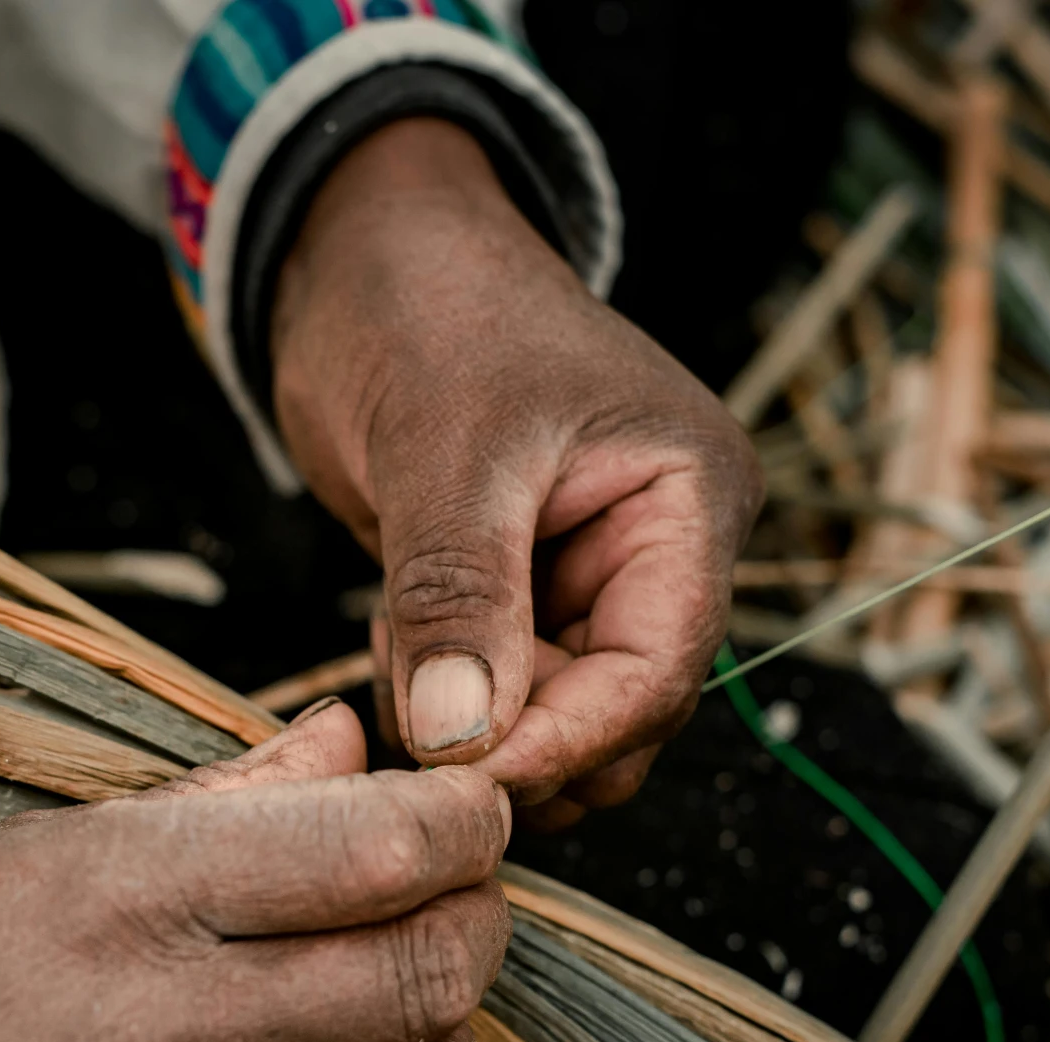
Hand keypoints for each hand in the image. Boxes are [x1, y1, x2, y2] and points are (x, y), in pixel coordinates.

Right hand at [0, 702, 509, 1041]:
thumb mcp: (36, 850)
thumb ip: (220, 799)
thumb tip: (351, 743)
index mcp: (132, 897)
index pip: (393, 847)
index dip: (467, 822)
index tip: (465, 816)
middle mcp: (177, 1035)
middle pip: (438, 972)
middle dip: (474, 923)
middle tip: (446, 907)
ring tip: (367, 1018)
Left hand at [273, 119, 763, 826]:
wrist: (361, 254)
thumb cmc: (422, 307)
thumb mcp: (439, 451)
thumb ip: (455, 598)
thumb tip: (461, 741)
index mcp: (688, 496)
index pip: (658, 666)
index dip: (569, 739)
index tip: (469, 780)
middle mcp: (660, 547)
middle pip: (621, 712)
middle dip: (524, 744)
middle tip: (417, 753)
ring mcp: (590, 576)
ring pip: (557, 717)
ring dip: (476, 730)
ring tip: (395, 670)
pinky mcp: (522, 594)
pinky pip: (500, 692)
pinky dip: (442, 699)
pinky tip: (391, 650)